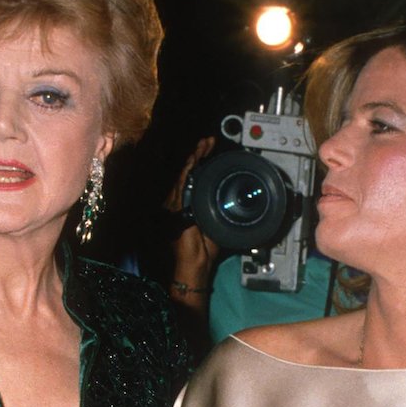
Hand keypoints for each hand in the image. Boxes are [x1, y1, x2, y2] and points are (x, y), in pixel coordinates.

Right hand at [165, 138, 217, 300]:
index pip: (192, 177)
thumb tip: (232, 201)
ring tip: (203, 145)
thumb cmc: (202, 251)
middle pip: (186, 172)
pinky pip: (180, 184)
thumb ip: (219, 210)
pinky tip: (193, 159)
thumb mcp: (215, 224)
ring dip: (193, 158)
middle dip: (197, 154)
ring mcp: (173, 204)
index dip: (200, 162)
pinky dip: (187, 170)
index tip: (209, 150)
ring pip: (183, 174)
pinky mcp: (173, 208)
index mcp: (187, 204)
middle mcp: (177, 202)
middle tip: (208, 142)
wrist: (195, 265)